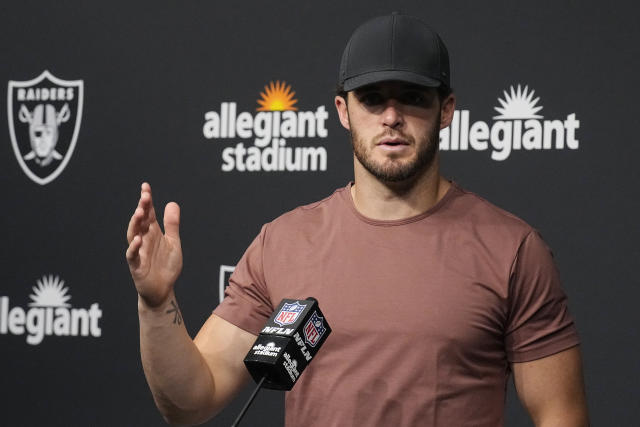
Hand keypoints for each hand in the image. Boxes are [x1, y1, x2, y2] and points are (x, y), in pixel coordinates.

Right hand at [126, 183, 182, 307]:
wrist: (163, 289)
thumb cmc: (166, 266)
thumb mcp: (173, 242)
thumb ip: (172, 225)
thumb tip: (172, 203)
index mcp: (153, 233)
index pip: (149, 213)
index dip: (147, 201)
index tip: (146, 187)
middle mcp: (144, 240)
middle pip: (140, 221)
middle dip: (142, 208)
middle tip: (145, 196)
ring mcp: (139, 252)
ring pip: (133, 235)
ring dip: (135, 224)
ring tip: (139, 212)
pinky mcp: (136, 266)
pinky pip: (133, 256)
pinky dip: (134, 247)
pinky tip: (138, 239)